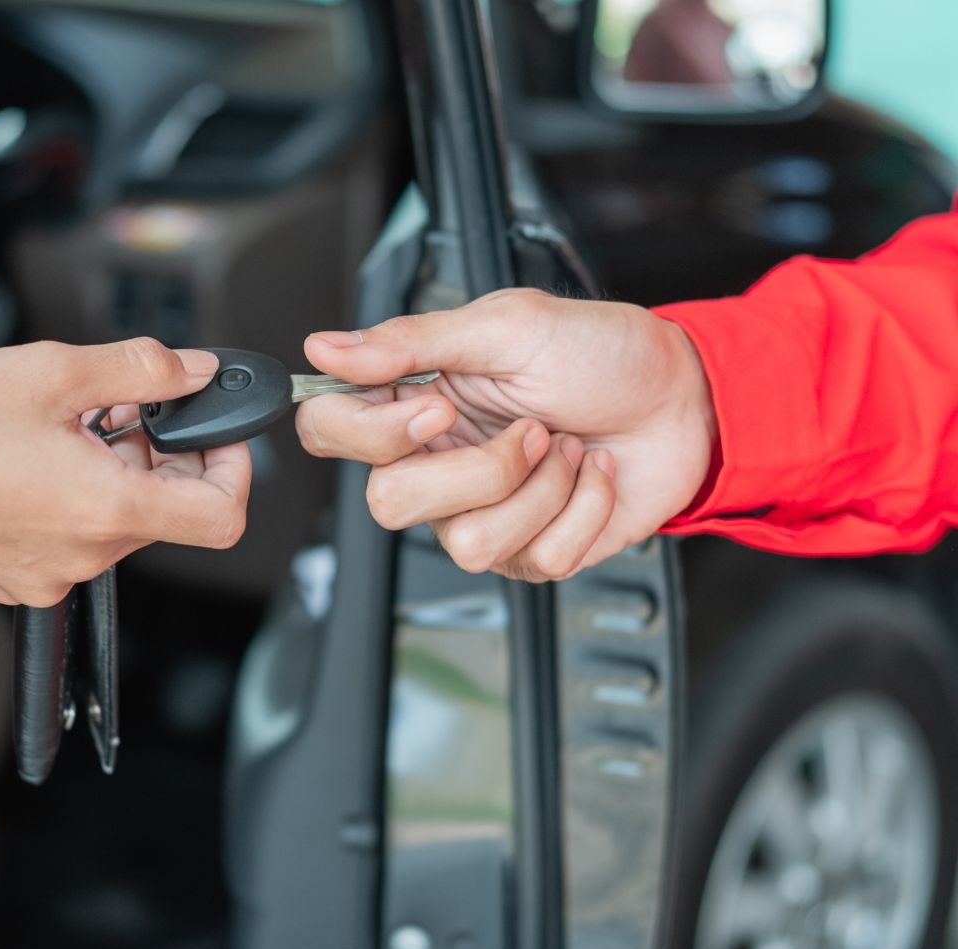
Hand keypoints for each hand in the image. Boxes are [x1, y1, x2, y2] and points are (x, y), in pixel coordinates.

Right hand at [0, 338, 250, 605]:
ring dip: (114, 471)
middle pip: (168, 511)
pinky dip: (75, 497)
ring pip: (120, 521)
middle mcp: (86, 556)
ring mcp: (51, 575)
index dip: (234, 469)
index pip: (222, 517)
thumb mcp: (52, 370)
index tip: (214, 433)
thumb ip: (142, 369)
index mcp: (107, 510)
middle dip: (160, 454)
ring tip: (64, 427)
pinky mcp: (20, 578)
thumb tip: (196, 371)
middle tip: (120, 408)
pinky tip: (33, 458)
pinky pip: (75, 538)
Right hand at [296, 289, 716, 579]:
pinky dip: (584, 508)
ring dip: (542, 489)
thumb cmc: (603, 353)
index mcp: (415, 401)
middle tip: (529, 427)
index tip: (436, 410)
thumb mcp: (507, 325)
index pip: (329, 431)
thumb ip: (410, 340)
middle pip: (389, 504)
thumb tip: (325, 346)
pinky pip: (537, 557)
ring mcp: (482, 514)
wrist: (688, 398)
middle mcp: (437, 463)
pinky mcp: (533, 551)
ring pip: (467, 544)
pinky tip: (593, 474)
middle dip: (479, 469)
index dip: (371, 433)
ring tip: (568, 449)